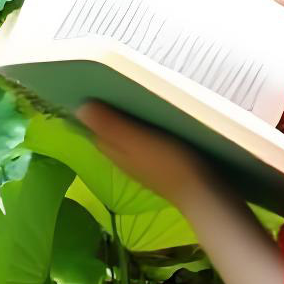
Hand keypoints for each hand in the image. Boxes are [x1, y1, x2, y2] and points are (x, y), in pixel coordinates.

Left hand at [74, 102, 219, 209]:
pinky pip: (147, 146)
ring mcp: (145, 167)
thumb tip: (80, 108)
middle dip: (109, 117)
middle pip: (111, 137)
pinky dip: (146, 133)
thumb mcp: (137, 141)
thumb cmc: (168, 164)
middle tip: (113, 90)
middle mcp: (126, 162)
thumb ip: (110, 126)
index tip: (93, 90)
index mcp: (116, 154)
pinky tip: (157, 123)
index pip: (96, 132)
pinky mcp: (164, 168)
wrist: (203, 194)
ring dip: (129, 124)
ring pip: (129, 142)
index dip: (93, 114)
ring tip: (134, 100)